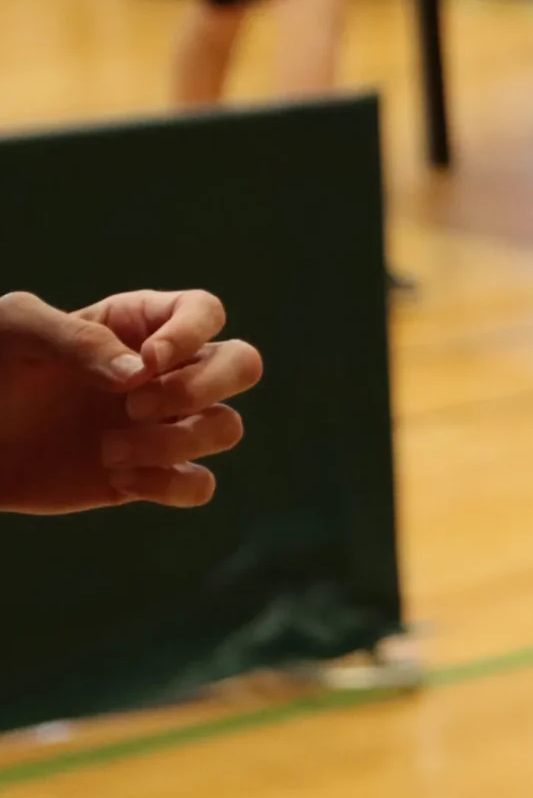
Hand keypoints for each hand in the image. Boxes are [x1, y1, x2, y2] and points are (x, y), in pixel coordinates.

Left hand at [0, 290, 261, 514]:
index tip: (146, 363)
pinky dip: (169, 485)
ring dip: (176, 442)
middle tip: (135, 406)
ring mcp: (163, 425)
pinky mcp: (153, 477)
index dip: (192, 335)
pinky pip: (200, 484)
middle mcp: (164, 372)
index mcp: (137, 325)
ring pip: (227, 428)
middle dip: (203, 388)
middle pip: (243, 365)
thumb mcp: (14, 331)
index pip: (205, 312)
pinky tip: (118, 479)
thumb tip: (142, 374)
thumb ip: (77, 338)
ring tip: (111, 450)